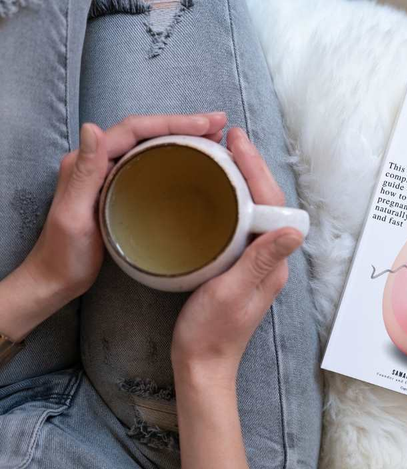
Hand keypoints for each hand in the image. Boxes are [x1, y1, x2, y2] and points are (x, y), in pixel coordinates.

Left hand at [23, 113, 227, 301]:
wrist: (56, 279)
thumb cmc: (64, 254)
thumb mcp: (73, 214)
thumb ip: (85, 172)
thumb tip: (92, 128)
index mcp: (88, 160)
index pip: (135, 129)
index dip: (172, 122)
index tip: (205, 124)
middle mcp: (98, 160)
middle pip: (146, 132)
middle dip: (184, 124)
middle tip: (219, 124)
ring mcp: (110, 174)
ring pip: (151, 145)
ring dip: (183, 137)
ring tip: (215, 138)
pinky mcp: (120, 188)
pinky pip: (152, 164)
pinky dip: (176, 157)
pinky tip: (195, 163)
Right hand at [171, 127, 303, 383]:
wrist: (202, 365)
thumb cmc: (211, 333)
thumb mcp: (231, 293)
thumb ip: (260, 261)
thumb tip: (294, 229)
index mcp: (272, 262)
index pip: (273, 203)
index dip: (256, 169)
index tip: (237, 142)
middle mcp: (270, 258)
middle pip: (267, 201)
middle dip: (251, 167)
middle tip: (229, 138)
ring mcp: (256, 262)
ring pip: (255, 209)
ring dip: (243, 179)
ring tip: (223, 154)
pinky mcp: (240, 266)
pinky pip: (242, 223)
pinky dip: (232, 200)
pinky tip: (216, 192)